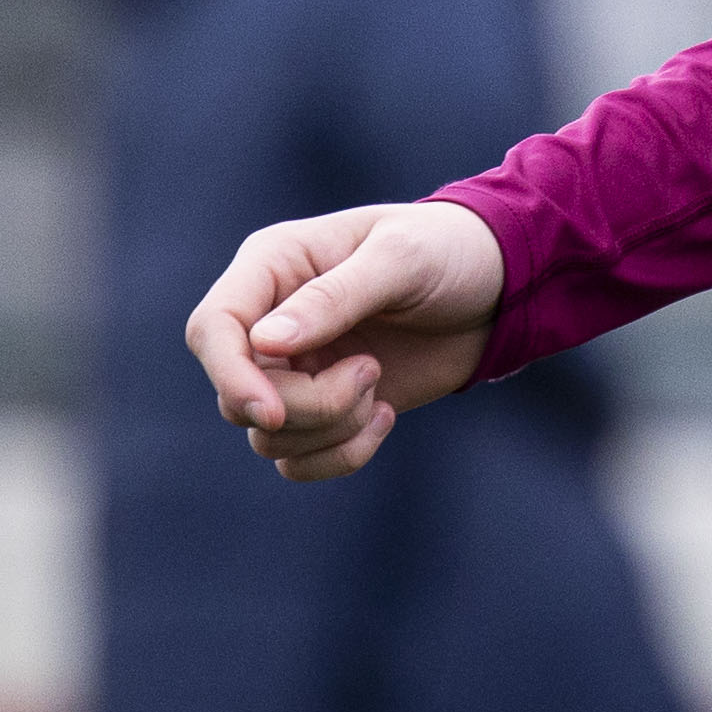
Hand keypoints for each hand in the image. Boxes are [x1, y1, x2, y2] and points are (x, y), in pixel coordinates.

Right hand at [185, 200, 506, 480]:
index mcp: (272, 266)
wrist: (499, 286)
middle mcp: (269, 321)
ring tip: (379, 381)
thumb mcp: (402, 258)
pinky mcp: (322, 408)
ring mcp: (293, 369)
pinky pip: (298, 461)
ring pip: (267, 437)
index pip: (212, 328)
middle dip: (307, 405)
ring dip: (331, 427)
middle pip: (237, 396)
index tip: (274, 413)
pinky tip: (386, 415)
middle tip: (370, 371)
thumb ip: (336, 297)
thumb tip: (263, 344)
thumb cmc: (450, 250)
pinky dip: (341, 455)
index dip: (230, 376)